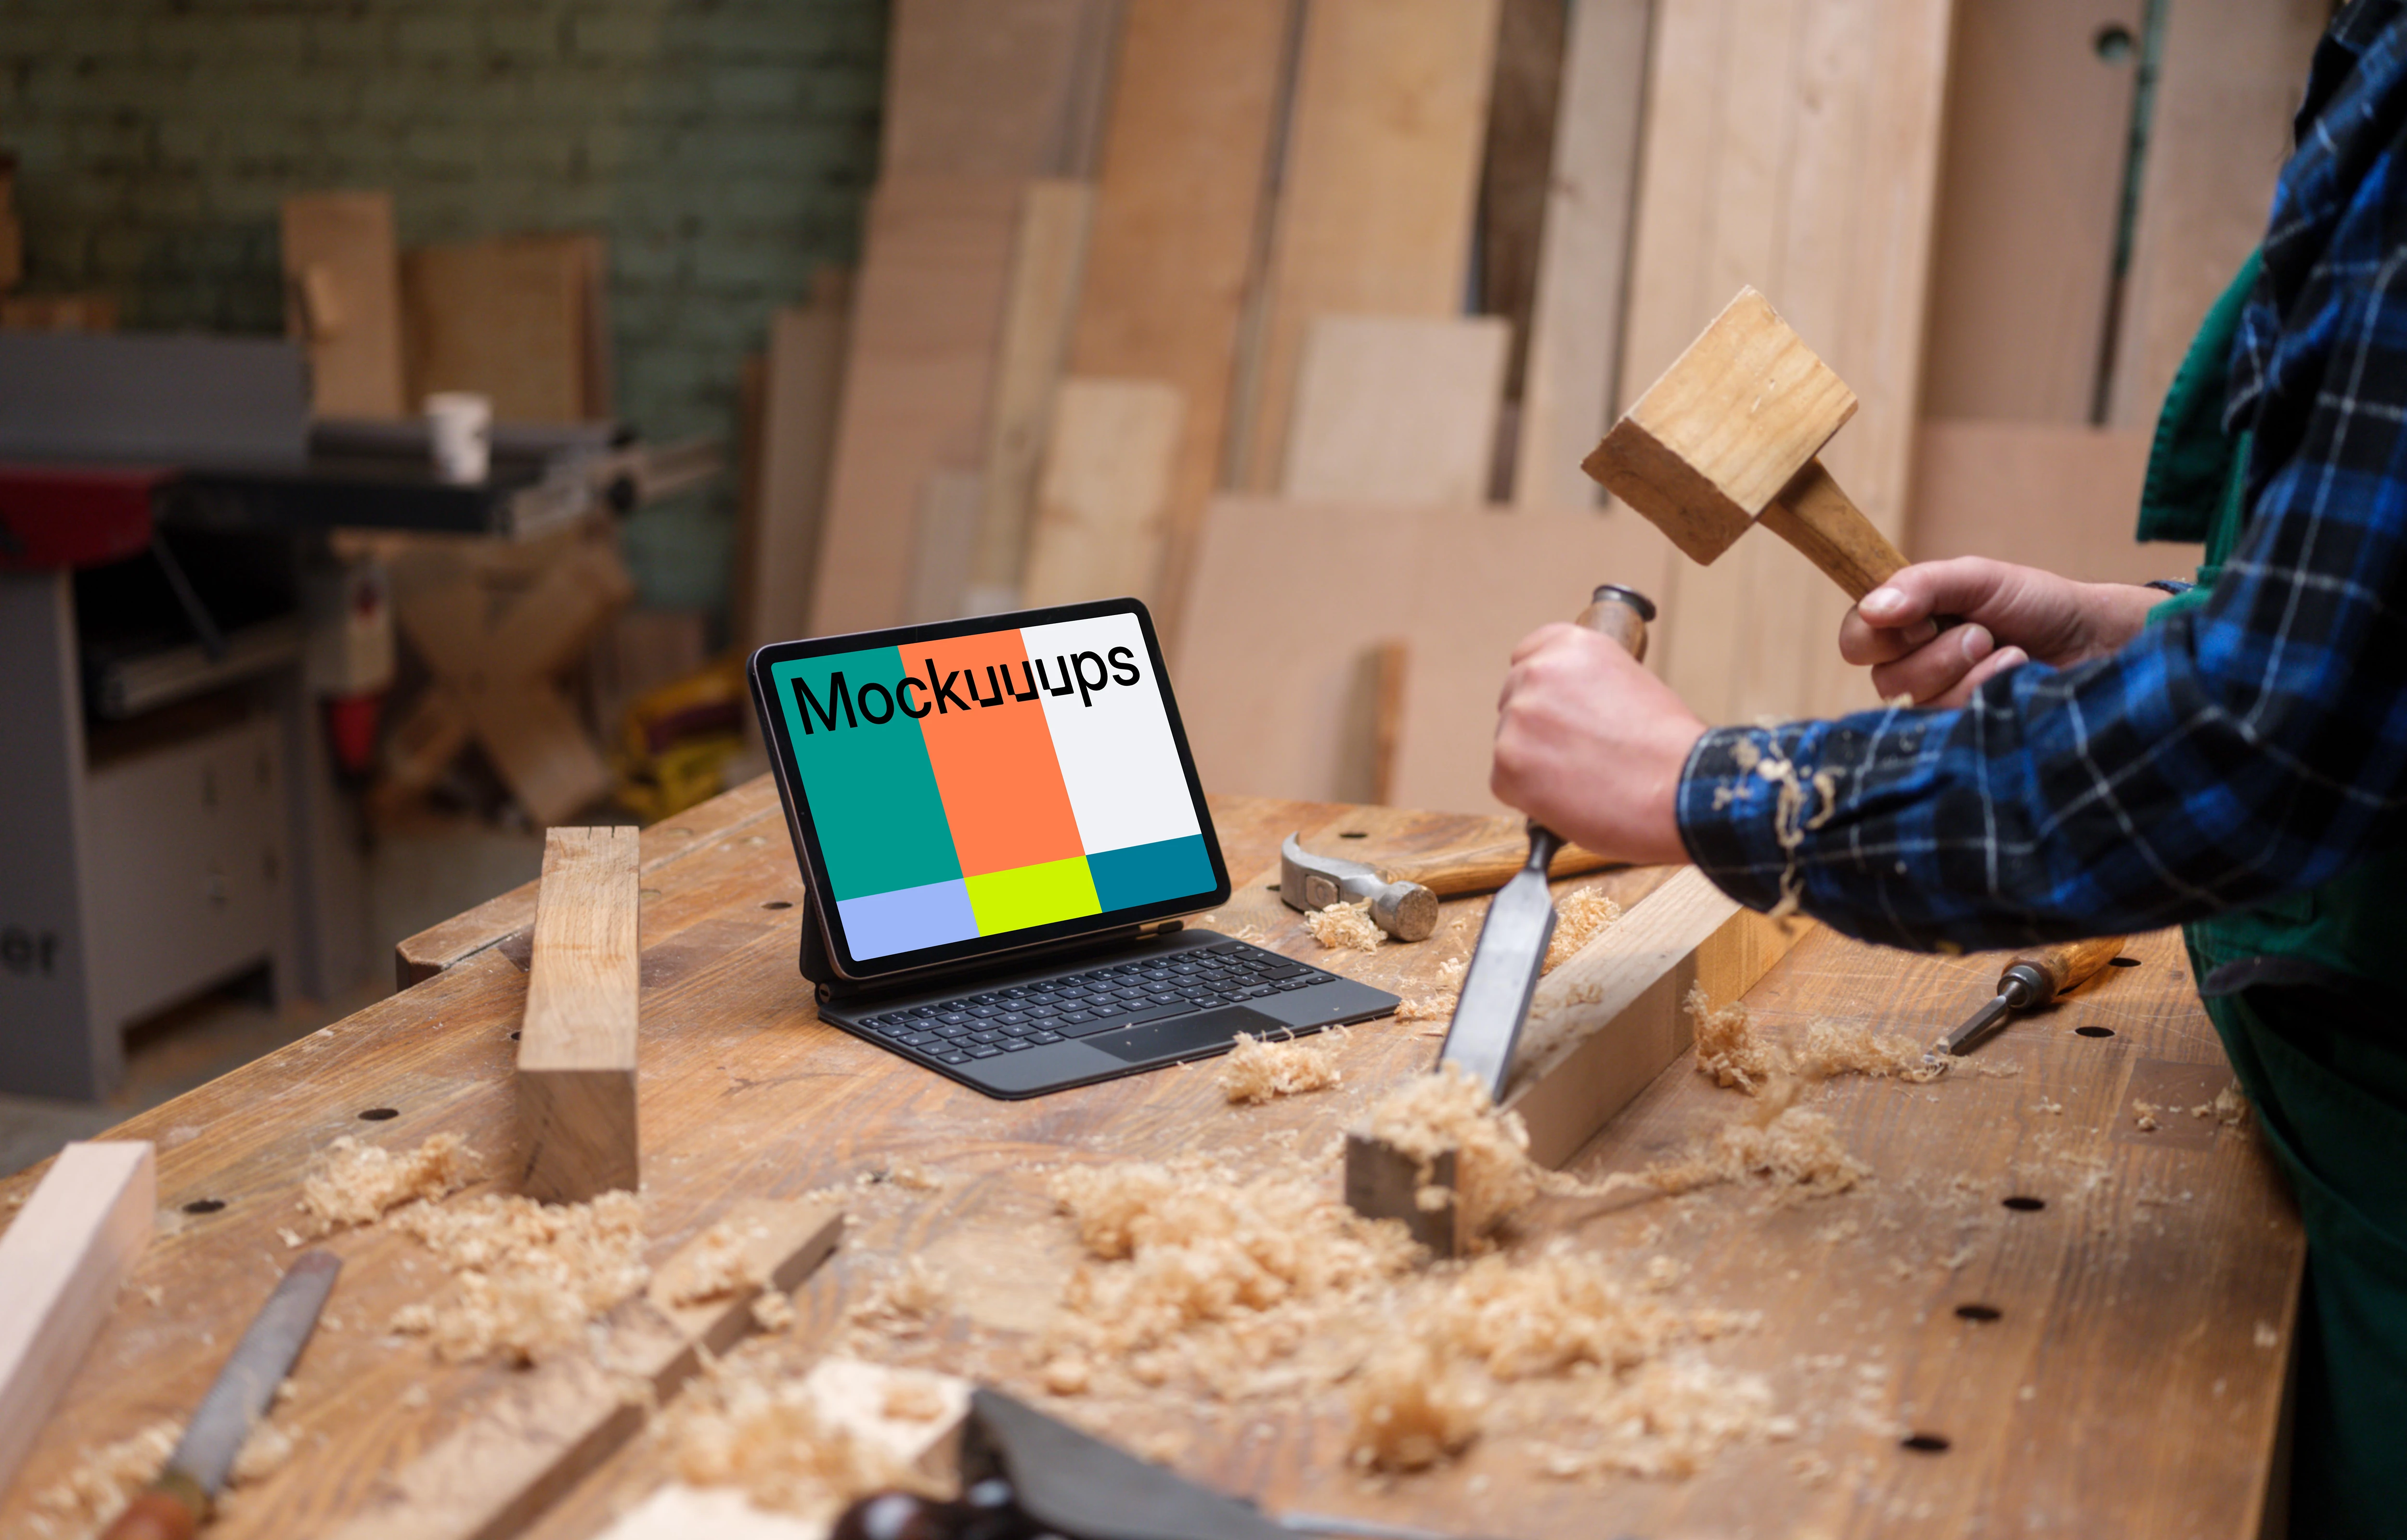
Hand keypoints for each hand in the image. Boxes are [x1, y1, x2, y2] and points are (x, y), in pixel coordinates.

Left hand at [1491, 624, 1706, 866]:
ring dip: (1535, 763)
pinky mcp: (1506, 765)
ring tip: (1585, 780)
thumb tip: (1565, 709)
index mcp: (1571, 645)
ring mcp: (1517, 719)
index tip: (1561, 710)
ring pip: (1511, 743)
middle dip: (1538, 728)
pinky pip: (1506, 782)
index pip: (1529, 656)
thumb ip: (1588, 686)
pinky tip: (1571, 799)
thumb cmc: (1670, 748)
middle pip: (1515, 701)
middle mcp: (1537, 673)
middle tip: (1578, 754)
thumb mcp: (1631, 684)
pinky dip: (1531, 796)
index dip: (1546, 690)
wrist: (1681, 790)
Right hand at [1841, 558, 2163, 706]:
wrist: (2098, 641)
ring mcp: (1941, 705)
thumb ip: (1923, 585)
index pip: (1855, 640)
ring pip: (1919, 703)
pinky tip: (2016, 677)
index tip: (1924, 619)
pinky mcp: (1967, 733)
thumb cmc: (2038, 605)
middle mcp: (1914, 670)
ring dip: (1969, 672)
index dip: (1881, 633)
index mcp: (1906, 629)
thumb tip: (1872, 609)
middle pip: (1884, 677)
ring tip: (2009, 653)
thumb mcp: (1979, 578)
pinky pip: (1951, 723)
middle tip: (1982, 634)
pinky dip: (1987, 692)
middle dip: (1938, 652)